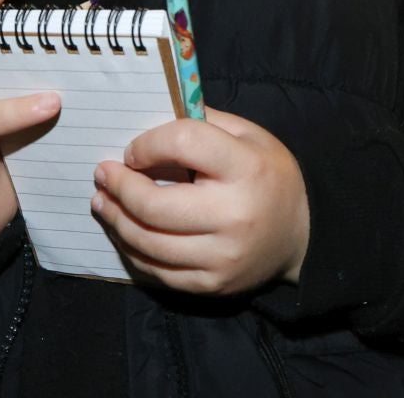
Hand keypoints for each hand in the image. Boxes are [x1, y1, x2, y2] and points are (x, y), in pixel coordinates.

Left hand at [91, 108, 309, 295]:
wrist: (301, 235)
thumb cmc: (268, 176)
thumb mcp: (249, 135)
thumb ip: (204, 122)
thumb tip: (152, 117)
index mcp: (247, 167)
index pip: (184, 144)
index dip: (148, 144)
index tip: (132, 150)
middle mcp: (235, 215)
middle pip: (154, 204)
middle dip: (119, 187)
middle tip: (102, 175)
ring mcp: (222, 257)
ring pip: (148, 242)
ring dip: (115, 220)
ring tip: (102, 202)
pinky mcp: (212, 285)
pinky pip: (157, 272)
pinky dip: (133, 250)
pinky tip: (124, 231)